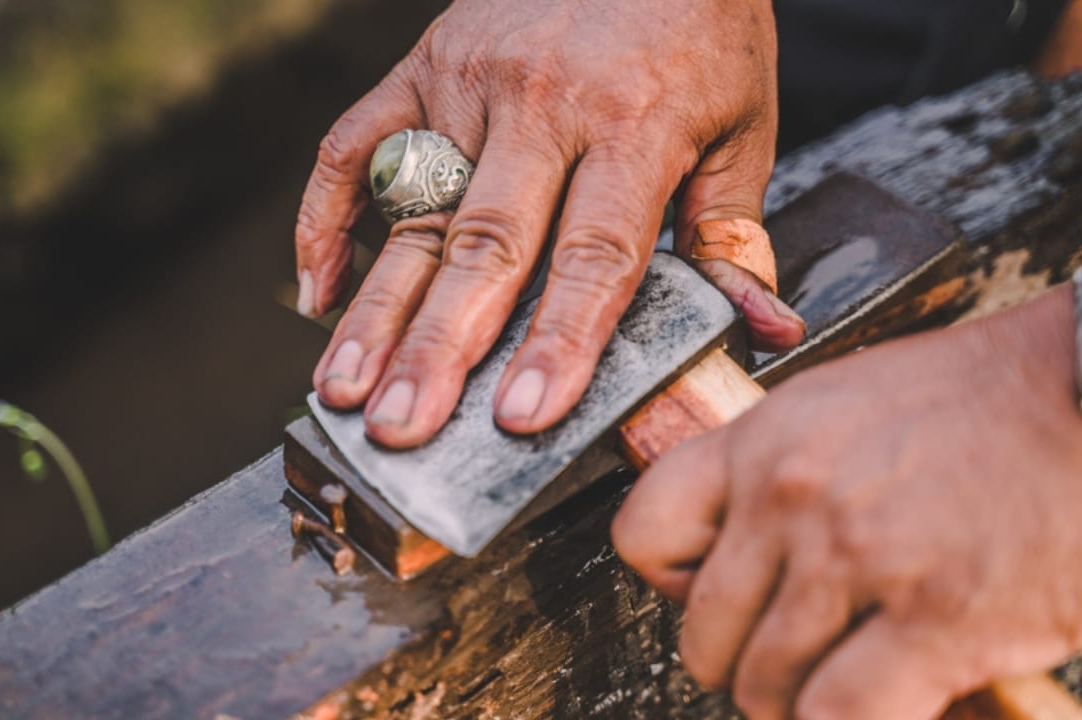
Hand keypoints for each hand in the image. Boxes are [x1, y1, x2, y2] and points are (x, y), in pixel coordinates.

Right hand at [295, 0, 804, 447]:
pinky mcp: (422, 65)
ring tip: (342, 390)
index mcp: (635, 123)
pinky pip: (355, 144)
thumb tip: (763, 329)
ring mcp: (469, 83)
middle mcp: (542, 105)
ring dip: (375, 308)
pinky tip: (318, 292)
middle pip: (486, 246)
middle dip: (440, 348)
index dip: (559, 340)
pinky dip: (325, 218)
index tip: (523, 416)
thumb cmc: (698, 24)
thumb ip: (734, 230)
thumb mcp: (742, 119)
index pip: (594, 255)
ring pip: (414, 213)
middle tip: (402, 428)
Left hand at [613, 286, 1081, 719]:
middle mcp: (793, 496)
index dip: (672, 587)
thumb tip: (752, 557)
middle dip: (744, 667)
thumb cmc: (992, 400)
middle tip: (795, 663)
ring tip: (848, 689)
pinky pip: (843, 717)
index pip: (644, 531)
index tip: (709, 600)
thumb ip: (787, 471)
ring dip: (801, 708)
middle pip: (705, 634)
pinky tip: (898, 708)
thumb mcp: (851, 404)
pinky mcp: (936, 618)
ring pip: (766, 686)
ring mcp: (857, 557)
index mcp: (767, 439)